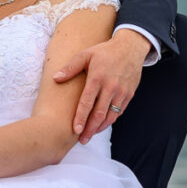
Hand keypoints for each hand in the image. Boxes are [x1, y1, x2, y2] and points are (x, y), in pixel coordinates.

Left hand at [53, 29, 150, 143]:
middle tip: (81, 140)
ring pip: (110, 116)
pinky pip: (119, 112)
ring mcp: (121, 92)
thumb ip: (70, 68)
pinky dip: (110, 120)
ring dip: (100, 128)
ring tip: (90, 135)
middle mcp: (111, 87)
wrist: (130, 47)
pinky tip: (101, 125)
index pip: (87, 102)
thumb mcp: (86, 55)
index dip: (81, 117)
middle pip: (99, 114)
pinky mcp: (129, 94)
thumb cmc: (104, 51)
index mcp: (97, 77)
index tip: (75, 130)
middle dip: (90, 129)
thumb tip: (55, 78)